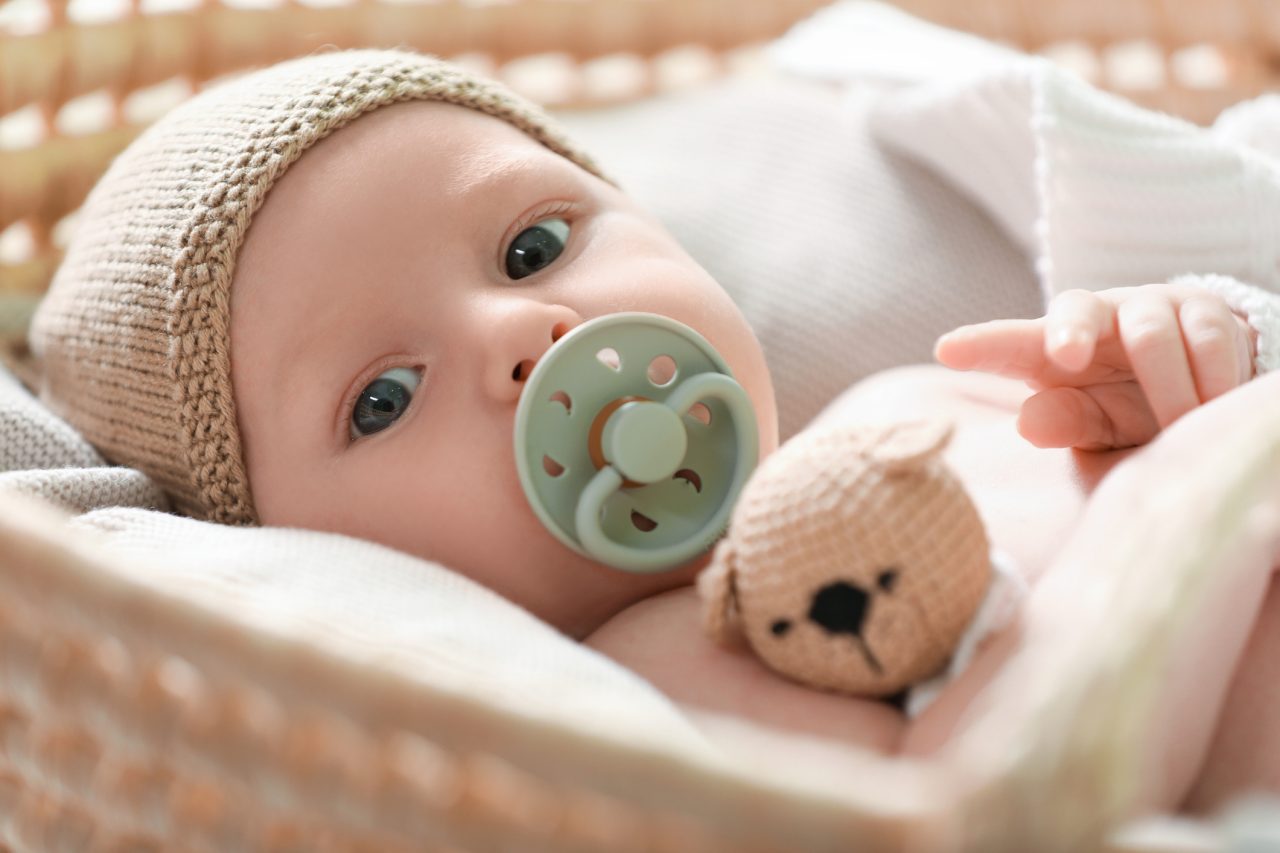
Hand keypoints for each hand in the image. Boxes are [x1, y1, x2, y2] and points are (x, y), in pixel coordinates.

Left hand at [934, 284, 1257, 449]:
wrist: (1202, 383)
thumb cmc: (1126, 406)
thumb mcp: (1095, 424)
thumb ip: (1067, 422)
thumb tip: (1028, 422)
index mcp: (1050, 347)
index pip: (1008, 343)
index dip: (980, 345)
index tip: (946, 351)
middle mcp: (1096, 316)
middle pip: (1077, 311)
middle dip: (1069, 331)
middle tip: (1066, 357)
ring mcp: (1150, 305)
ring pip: (1150, 332)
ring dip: (1165, 386)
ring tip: (1176, 426)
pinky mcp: (1205, 309)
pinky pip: (1209, 338)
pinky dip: (1213, 378)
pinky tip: (1215, 407)